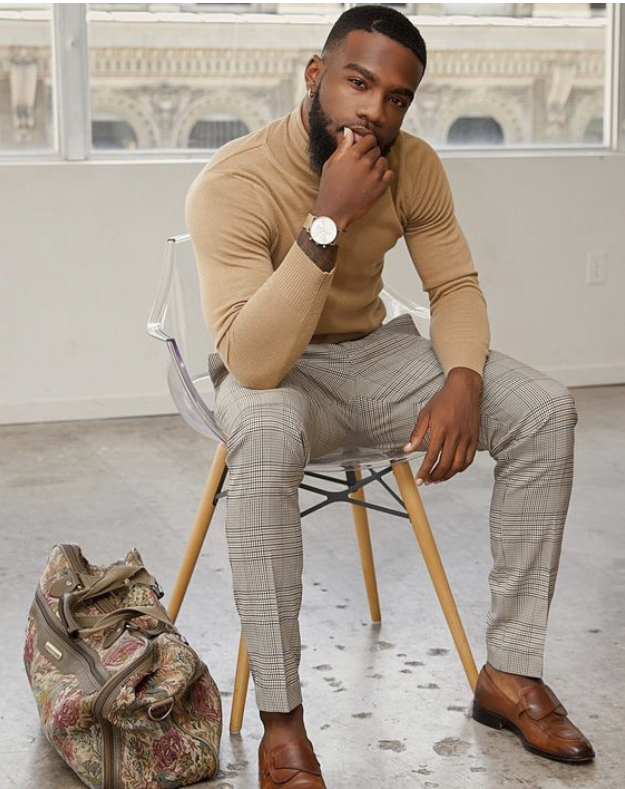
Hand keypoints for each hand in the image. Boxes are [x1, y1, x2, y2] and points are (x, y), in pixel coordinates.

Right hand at [312, 126, 392, 228]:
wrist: (334, 212)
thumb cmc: (329, 188)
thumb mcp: (330, 164)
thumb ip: (342, 147)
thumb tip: (350, 131)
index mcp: (352, 155)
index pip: (369, 139)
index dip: (367, 142)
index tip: (364, 148)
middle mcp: (365, 163)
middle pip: (377, 150)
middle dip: (371, 154)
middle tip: (363, 164)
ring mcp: (374, 176)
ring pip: (384, 161)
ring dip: (378, 165)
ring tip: (368, 173)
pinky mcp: (380, 188)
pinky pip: (390, 174)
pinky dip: (385, 175)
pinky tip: (375, 180)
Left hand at [402, 368, 481, 485]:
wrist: (464, 389)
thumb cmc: (443, 400)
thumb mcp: (425, 413)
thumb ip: (416, 433)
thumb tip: (406, 450)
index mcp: (441, 430)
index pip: (431, 456)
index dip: (424, 471)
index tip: (419, 480)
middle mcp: (455, 436)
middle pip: (445, 464)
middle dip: (435, 476)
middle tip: (427, 481)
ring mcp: (466, 438)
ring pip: (458, 465)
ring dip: (447, 476)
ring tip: (437, 479)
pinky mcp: (474, 438)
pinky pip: (469, 459)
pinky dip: (460, 468)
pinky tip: (452, 470)